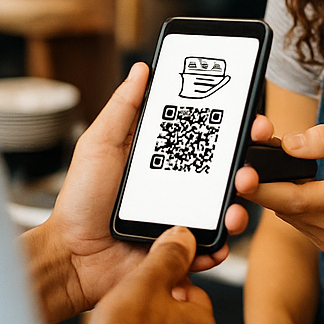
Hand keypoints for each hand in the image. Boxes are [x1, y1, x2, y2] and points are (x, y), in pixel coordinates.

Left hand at [24, 64, 255, 323]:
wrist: (71, 255)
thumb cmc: (80, 199)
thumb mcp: (100, 144)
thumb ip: (123, 108)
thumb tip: (142, 69)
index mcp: (165, 159)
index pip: (209, 139)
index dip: (235, 129)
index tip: (252, 120)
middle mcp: (180, 188)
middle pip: (227, 175)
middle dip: (248, 169)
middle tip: (248, 169)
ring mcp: (183, 220)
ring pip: (225, 212)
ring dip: (238, 210)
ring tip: (233, 210)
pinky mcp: (181, 252)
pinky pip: (210, 248)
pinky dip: (218, 247)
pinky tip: (216, 242)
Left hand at [239, 124, 323, 253]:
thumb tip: (290, 143)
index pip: (296, 198)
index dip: (263, 188)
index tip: (242, 176)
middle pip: (285, 208)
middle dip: (262, 186)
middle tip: (246, 167)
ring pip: (288, 215)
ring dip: (277, 193)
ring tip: (278, 170)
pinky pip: (298, 222)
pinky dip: (292, 204)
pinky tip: (300, 188)